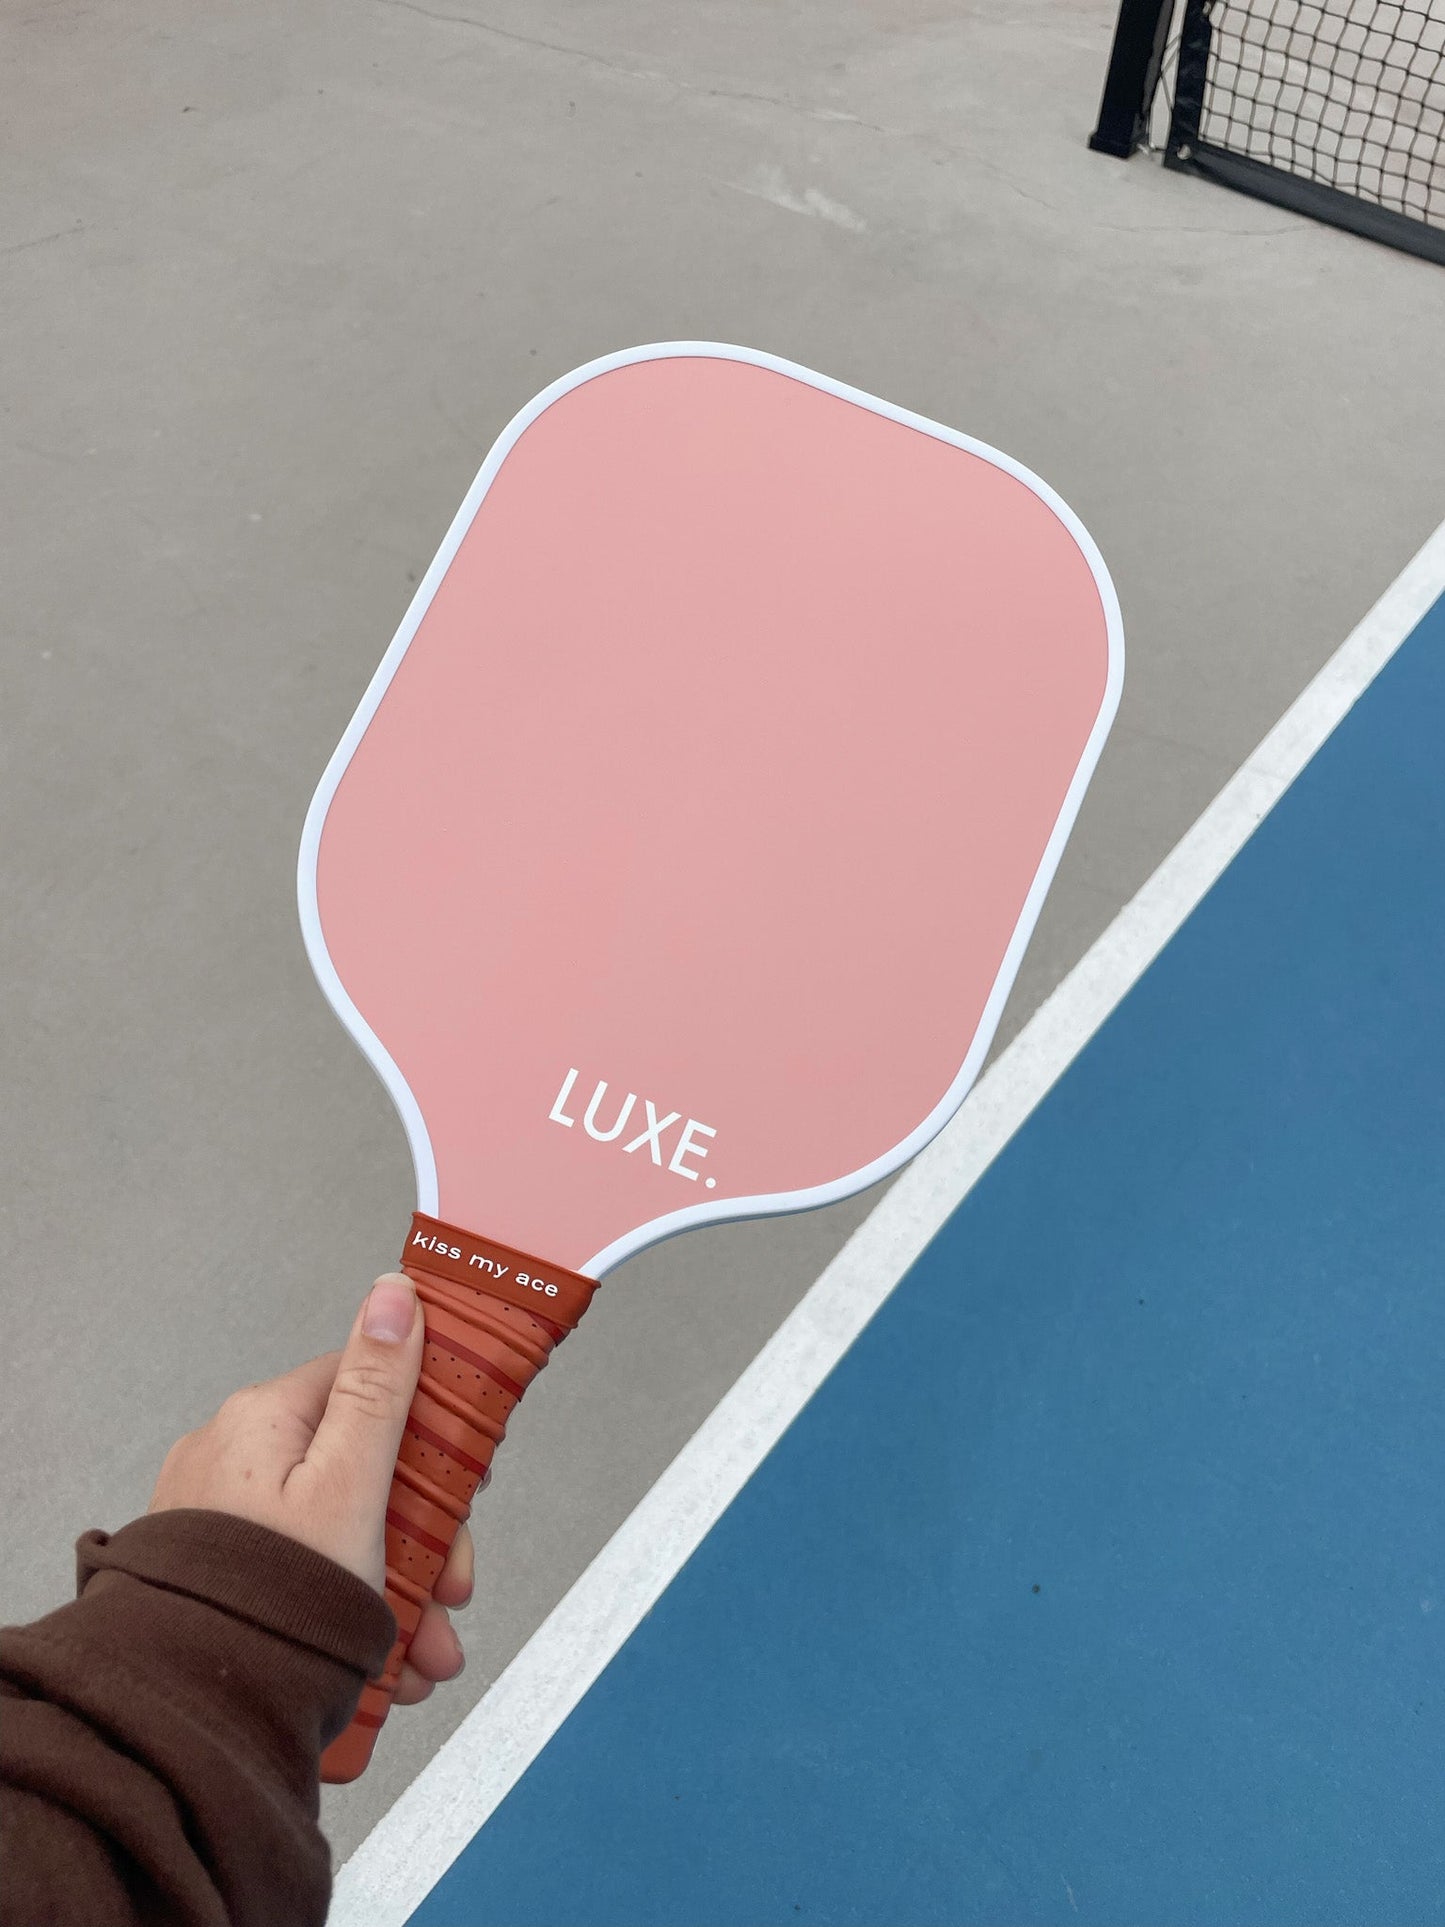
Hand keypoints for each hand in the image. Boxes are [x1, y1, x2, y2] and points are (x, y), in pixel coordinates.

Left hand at [149, 1273, 468, 1705]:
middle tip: (452, 1593)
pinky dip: (348, 1612)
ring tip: (424, 1654)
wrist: (188, 1713)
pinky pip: (300, 1573)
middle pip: (362, 1471)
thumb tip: (391, 1291)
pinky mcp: (216, 1572)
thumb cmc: (270, 1601)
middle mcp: (233, 1455)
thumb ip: (378, 1387)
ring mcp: (220, 1517)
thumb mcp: (352, 1484)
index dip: (433, 1436)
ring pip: (338, 1531)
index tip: (469, 1485)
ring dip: (398, 1587)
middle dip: (423, 1539)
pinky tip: (385, 1665)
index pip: (372, 1387)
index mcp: (265, 1418)